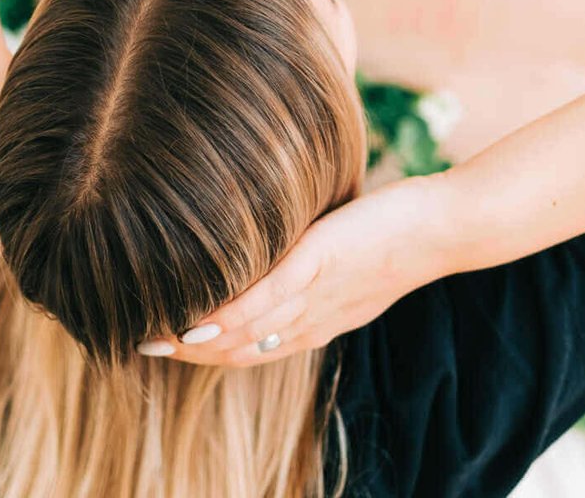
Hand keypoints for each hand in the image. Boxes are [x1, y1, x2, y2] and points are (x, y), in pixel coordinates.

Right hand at [138, 173, 459, 366]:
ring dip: (197, 339)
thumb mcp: (341, 261)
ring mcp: (316, 295)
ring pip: (248, 332)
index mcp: (315, 323)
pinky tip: (197, 314)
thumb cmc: (394, 233)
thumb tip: (268, 243)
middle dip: (186, 354)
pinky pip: (267, 295)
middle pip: (239, 351)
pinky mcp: (320, 262)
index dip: (201, 356)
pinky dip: (230, 310)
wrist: (446, 227)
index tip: (158, 344)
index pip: (249, 351)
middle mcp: (312, 320)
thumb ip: (303, 264)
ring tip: (152, 334)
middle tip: (138, 344)